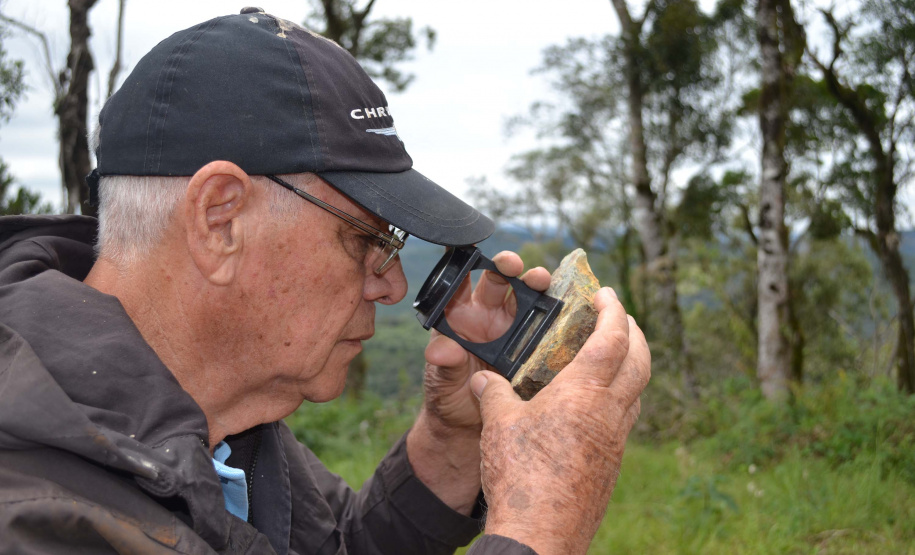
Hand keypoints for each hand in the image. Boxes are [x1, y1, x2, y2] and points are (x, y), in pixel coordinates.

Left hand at [421, 250, 550, 434]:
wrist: (468, 426)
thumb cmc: (448, 396)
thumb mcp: (441, 380)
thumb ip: (443, 363)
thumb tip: (439, 351)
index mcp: (461, 316)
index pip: (463, 283)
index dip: (468, 265)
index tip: (474, 257)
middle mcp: (489, 316)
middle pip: (500, 282)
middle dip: (508, 268)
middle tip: (515, 266)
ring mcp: (514, 329)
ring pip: (527, 297)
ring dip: (536, 284)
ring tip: (541, 280)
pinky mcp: (534, 345)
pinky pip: (547, 325)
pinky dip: (556, 314)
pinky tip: (563, 307)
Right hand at [471, 287, 649, 554]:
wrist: (541, 534)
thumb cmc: (520, 475)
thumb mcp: (499, 424)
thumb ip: (493, 393)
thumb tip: (482, 380)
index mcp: (584, 393)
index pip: (612, 338)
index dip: (614, 310)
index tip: (609, 294)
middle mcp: (609, 412)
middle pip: (639, 361)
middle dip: (633, 333)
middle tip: (618, 318)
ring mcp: (615, 441)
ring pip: (636, 391)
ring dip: (630, 365)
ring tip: (609, 356)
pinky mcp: (611, 464)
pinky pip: (624, 418)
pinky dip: (619, 397)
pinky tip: (594, 405)